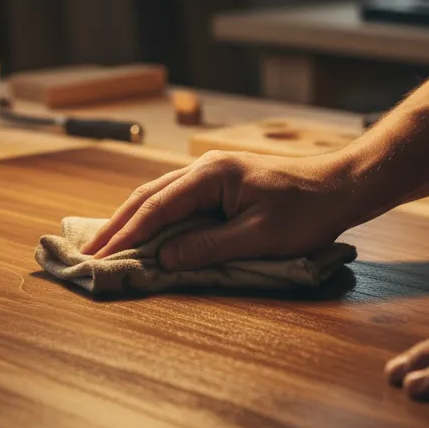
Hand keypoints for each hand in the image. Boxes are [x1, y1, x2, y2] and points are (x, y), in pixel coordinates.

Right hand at [81, 151, 362, 268]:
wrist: (340, 186)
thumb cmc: (306, 212)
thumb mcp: (259, 237)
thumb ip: (208, 247)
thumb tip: (164, 258)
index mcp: (210, 175)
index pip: (156, 207)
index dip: (126, 234)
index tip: (100, 256)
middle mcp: (202, 169)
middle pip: (147, 197)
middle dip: (117, 226)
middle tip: (88, 253)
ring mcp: (209, 174)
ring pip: (157, 196)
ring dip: (131, 221)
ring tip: (105, 244)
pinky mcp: (217, 185)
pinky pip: (174, 201)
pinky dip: (153, 219)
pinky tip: (143, 233)